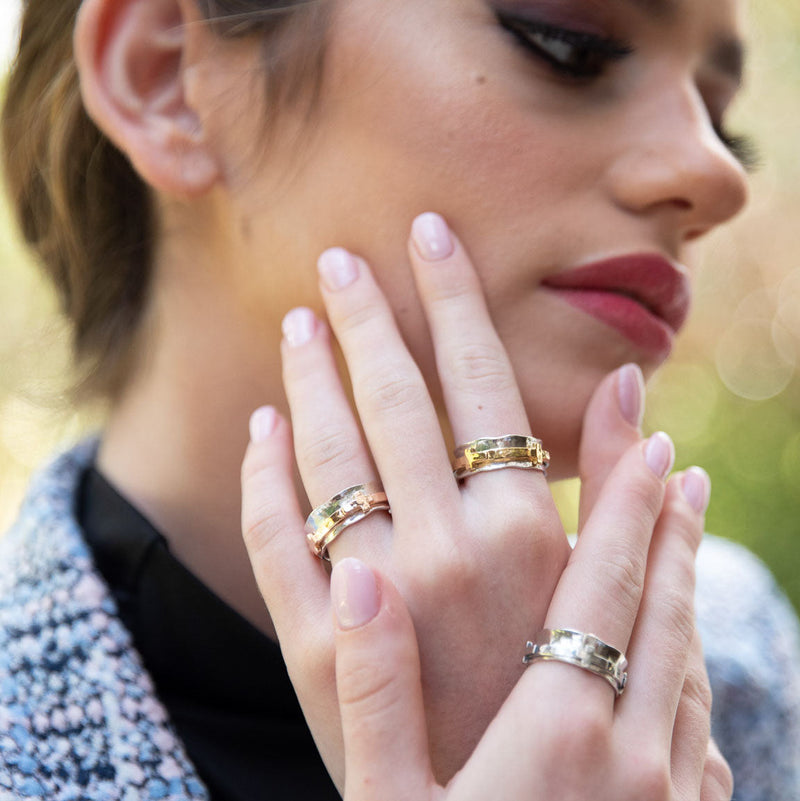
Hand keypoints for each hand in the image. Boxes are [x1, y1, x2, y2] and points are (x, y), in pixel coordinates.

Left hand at [241, 213, 659, 785]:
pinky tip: (261, 425)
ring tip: (299, 320)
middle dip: (367, 315)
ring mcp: (373, 596)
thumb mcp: (598, 579)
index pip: (479, 376)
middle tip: (340, 258)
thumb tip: (635, 381)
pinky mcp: (314, 646)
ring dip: (308, 376)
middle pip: (393, 397)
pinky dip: (263, 474)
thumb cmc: (556, 675)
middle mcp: (445, 550)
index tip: (427, 231)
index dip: (453, 295)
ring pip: (327, 453)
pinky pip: (276, 536)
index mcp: (521, 528)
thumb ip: (612, 478)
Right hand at [331, 462, 731, 800]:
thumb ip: (372, 694)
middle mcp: (631, 750)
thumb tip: (363, 582)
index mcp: (560, 734)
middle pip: (663, 608)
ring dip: (686, 576)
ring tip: (686, 517)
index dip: (628, 510)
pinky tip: (677, 634)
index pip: (606, 590)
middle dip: (669, 525)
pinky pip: (692, 707)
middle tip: (673, 459)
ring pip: (687, 653)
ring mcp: (665, 790)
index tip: (649, 442)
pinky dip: (688, 644)